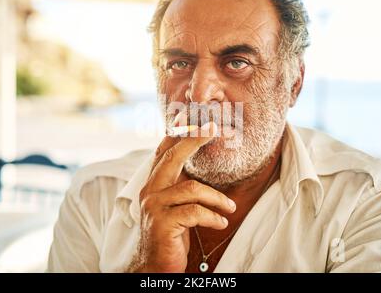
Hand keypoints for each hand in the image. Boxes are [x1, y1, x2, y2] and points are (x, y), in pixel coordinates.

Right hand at [127, 123, 235, 272]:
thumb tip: (197, 162)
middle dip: (194, 139)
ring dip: (218, 198)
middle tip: (214, 128)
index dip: (179, 132)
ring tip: (230, 208)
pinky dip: (213, 216)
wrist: (154, 264)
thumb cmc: (171, 233)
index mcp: (154, 183)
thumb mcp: (175, 205)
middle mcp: (150, 190)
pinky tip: (221, 223)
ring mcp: (154, 206)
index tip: (195, 117)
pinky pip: (195, 212)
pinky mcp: (162, 223)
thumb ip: (181, 184)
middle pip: (173, 157)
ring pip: (192, 188)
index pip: (164, 151)